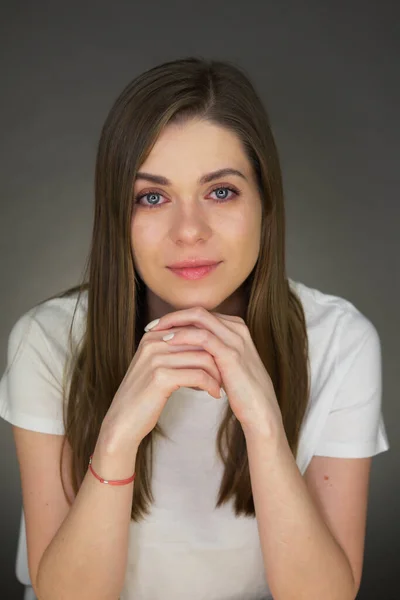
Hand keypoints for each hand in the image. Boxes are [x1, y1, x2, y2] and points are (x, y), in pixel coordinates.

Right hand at [101, 320, 223, 451]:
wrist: (123, 421)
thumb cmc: (145, 395)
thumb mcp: (157, 366)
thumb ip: (176, 351)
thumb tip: (208, 343)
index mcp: (153, 336)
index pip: (193, 330)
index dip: (211, 346)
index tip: (222, 361)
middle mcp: (153, 342)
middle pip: (200, 341)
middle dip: (218, 357)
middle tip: (228, 373)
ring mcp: (156, 358)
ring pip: (203, 357)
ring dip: (217, 373)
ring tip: (222, 385)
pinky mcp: (161, 377)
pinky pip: (198, 375)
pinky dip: (211, 385)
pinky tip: (214, 393)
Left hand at [147, 306, 283, 438]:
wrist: (260, 411)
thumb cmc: (242, 391)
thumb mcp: (226, 365)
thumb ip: (212, 352)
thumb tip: (187, 350)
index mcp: (236, 328)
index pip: (201, 315)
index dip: (177, 318)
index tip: (157, 327)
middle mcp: (237, 328)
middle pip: (198, 311)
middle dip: (172, 316)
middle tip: (151, 326)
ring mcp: (235, 339)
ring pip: (199, 317)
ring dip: (174, 322)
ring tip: (154, 332)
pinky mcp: (230, 353)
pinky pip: (202, 336)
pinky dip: (182, 336)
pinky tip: (167, 342)